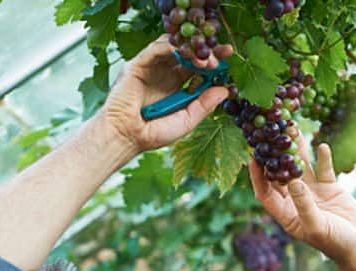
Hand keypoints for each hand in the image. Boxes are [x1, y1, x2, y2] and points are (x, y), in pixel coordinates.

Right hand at [100, 36, 231, 153]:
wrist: (126, 137)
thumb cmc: (153, 134)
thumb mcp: (186, 121)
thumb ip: (204, 106)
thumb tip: (225, 90)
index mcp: (176, 86)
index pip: (198, 68)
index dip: (214, 64)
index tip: (230, 62)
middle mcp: (165, 73)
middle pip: (189, 54)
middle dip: (208, 52)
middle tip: (226, 52)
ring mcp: (151, 67)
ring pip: (175, 48)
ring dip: (194, 51)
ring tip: (208, 61)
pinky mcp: (137, 65)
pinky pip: (157, 49)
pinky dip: (174, 49)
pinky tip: (189, 56)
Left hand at [249, 142, 355, 267]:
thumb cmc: (335, 243)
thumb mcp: (317, 226)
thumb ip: (304, 205)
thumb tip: (292, 182)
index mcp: (286, 214)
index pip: (265, 193)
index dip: (257, 177)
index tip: (254, 158)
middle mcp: (295, 200)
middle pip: (280, 175)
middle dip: (275, 156)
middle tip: (269, 135)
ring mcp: (312, 192)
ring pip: (301, 167)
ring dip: (296, 151)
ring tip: (292, 129)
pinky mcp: (329, 187)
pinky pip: (323, 169)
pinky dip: (322, 158)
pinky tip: (322, 145)